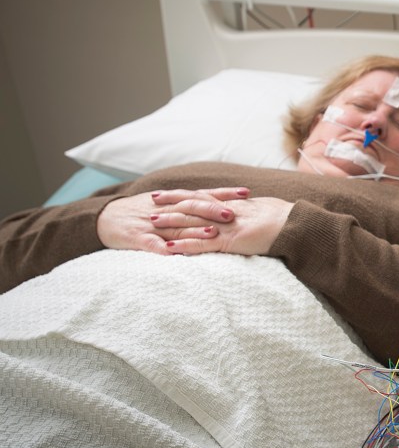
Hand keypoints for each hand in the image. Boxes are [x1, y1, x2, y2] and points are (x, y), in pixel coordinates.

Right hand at [97, 187, 249, 253]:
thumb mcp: (165, 203)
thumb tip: (221, 202)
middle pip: (192, 208)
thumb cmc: (140, 212)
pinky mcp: (137, 238)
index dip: (224, 194)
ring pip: (175, 226)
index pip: (203, 194)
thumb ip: (190, 203)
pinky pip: (151, 245)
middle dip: (213, 210)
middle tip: (233, 215)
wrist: (103, 219)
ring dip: (194, 230)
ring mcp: (151, 225)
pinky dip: (162, 249)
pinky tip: (174, 254)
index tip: (245, 193)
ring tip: (213, 234)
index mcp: (173, 201)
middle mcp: (165, 210)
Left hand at [152, 190, 293, 255]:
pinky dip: (185, 245)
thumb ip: (246, 211)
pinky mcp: (229, 241)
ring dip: (171, 223)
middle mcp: (226, 212)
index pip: (202, 196)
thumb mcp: (261, 211)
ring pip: (192, 222)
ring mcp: (226, 226)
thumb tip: (241, 210)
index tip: (165, 194)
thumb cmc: (283, 219)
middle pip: (192, 205)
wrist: (294, 226)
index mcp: (233, 204)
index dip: (182, 195)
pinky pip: (202, 244)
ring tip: (151, 223)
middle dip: (170, 204)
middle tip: (149, 203)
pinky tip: (170, 248)